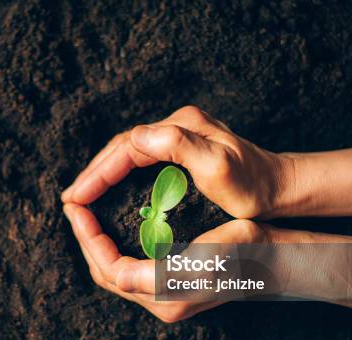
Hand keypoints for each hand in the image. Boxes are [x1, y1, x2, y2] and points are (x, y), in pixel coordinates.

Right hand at [61, 105, 292, 218]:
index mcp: (180, 127)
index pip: (125, 148)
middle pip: (121, 147)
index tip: (75, 198)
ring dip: (102, 174)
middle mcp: (177, 126)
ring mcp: (179, 136)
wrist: (281, 187)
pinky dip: (119, 175)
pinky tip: (110, 189)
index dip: (97, 173)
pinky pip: (139, 160)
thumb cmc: (254, 185)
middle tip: (70, 200)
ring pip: (127, 153)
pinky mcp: (182, 150)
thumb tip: (136, 135)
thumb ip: (179, 146)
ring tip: (82, 196)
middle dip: (93, 174)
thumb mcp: (219, 167)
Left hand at [63, 202, 269, 322]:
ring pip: (115, 271)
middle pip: (106, 272)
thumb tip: (118, 277)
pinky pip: (129, 268)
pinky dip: (114, 247)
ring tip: (88, 215)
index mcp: (165, 296)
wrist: (276, 259)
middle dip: (86, 240)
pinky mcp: (172, 284)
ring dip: (97, 243)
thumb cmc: (248, 251)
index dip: (88, 238)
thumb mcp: (208, 257)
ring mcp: (166, 295)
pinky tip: (113, 225)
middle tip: (76, 209)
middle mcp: (161, 301)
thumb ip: (161, 274)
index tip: (77, 208)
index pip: (109, 269)